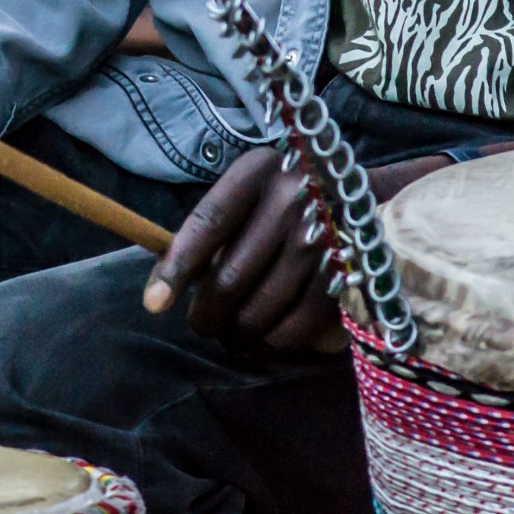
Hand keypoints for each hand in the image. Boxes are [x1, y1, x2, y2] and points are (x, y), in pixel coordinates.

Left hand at [140, 147, 346, 354]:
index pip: (207, 224)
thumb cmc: (284, 200)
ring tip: (233, 332)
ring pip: (260, 308)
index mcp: (257, 171)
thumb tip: (163, 289)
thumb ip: (210, 231)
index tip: (154, 303)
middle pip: (230, 277)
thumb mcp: (248, 194)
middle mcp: (291, 199)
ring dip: (238, 332)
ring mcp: (322, 237)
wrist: (359, 196)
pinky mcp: (346, 273)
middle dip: (207, 314)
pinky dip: (273, 341)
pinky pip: (297, 325)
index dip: (177, 268)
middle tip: (203, 323)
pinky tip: (265, 339)